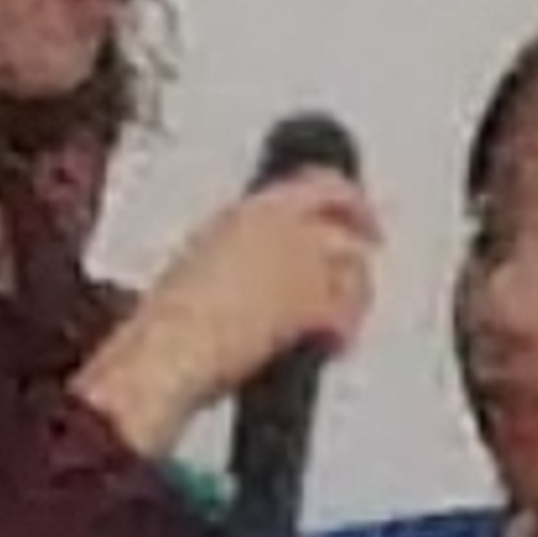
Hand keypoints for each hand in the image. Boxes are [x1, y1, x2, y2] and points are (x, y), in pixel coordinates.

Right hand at [76, 170, 378, 456]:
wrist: (168, 352)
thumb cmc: (167, 322)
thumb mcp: (199, 267)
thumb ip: (239, 257)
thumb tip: (253, 275)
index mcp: (246, 211)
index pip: (314, 185)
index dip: (343, 196)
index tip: (353, 208)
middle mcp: (279, 225)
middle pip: (347, 212)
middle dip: (363, 227)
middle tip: (370, 245)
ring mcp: (300, 262)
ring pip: (354, 265)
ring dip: (355, 290)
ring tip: (344, 315)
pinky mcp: (311, 303)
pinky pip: (346, 313)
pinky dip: (344, 330)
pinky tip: (333, 344)